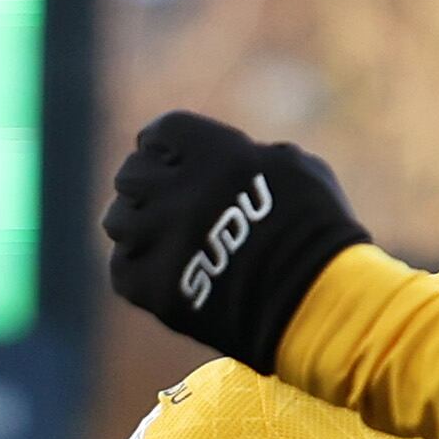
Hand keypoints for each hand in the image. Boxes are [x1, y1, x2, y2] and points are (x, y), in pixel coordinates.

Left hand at [102, 111, 364, 369]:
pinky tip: (164, 271)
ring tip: (160, 238)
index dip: (164, 146)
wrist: (320, 306)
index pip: (163, 131)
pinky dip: (139, 269)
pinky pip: (123, 268)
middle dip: (147, 185)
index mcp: (218, 154)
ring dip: (137, 226)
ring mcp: (165, 240)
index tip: (171, 160)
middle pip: (132, 174)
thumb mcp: (298, 170)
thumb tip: (227, 155)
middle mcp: (183, 191)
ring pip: (118, 220)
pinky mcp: (157, 288)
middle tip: (165, 203)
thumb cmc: (320, 234)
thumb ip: (250, 155)